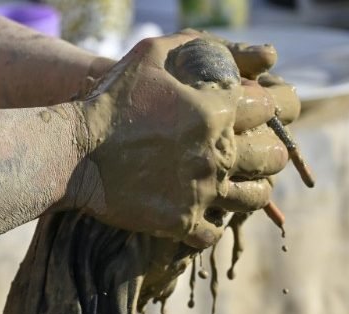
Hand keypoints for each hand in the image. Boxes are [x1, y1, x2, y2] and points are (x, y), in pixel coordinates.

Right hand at [72, 32, 298, 248]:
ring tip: (250, 184)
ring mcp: (201, 192)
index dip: (268, 108)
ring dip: (256, 189)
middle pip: (273, 156)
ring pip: (254, 198)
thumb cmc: (112, 100)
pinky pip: (215, 232)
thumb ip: (201, 45)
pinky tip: (207, 214)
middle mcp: (217, 154)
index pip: (268, 109)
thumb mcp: (152, 55)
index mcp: (216, 112)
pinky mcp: (182, 222)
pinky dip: (213, 224)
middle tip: (270, 151)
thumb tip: (262, 53)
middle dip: (275, 151)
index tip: (261, 112)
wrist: (74, 153)